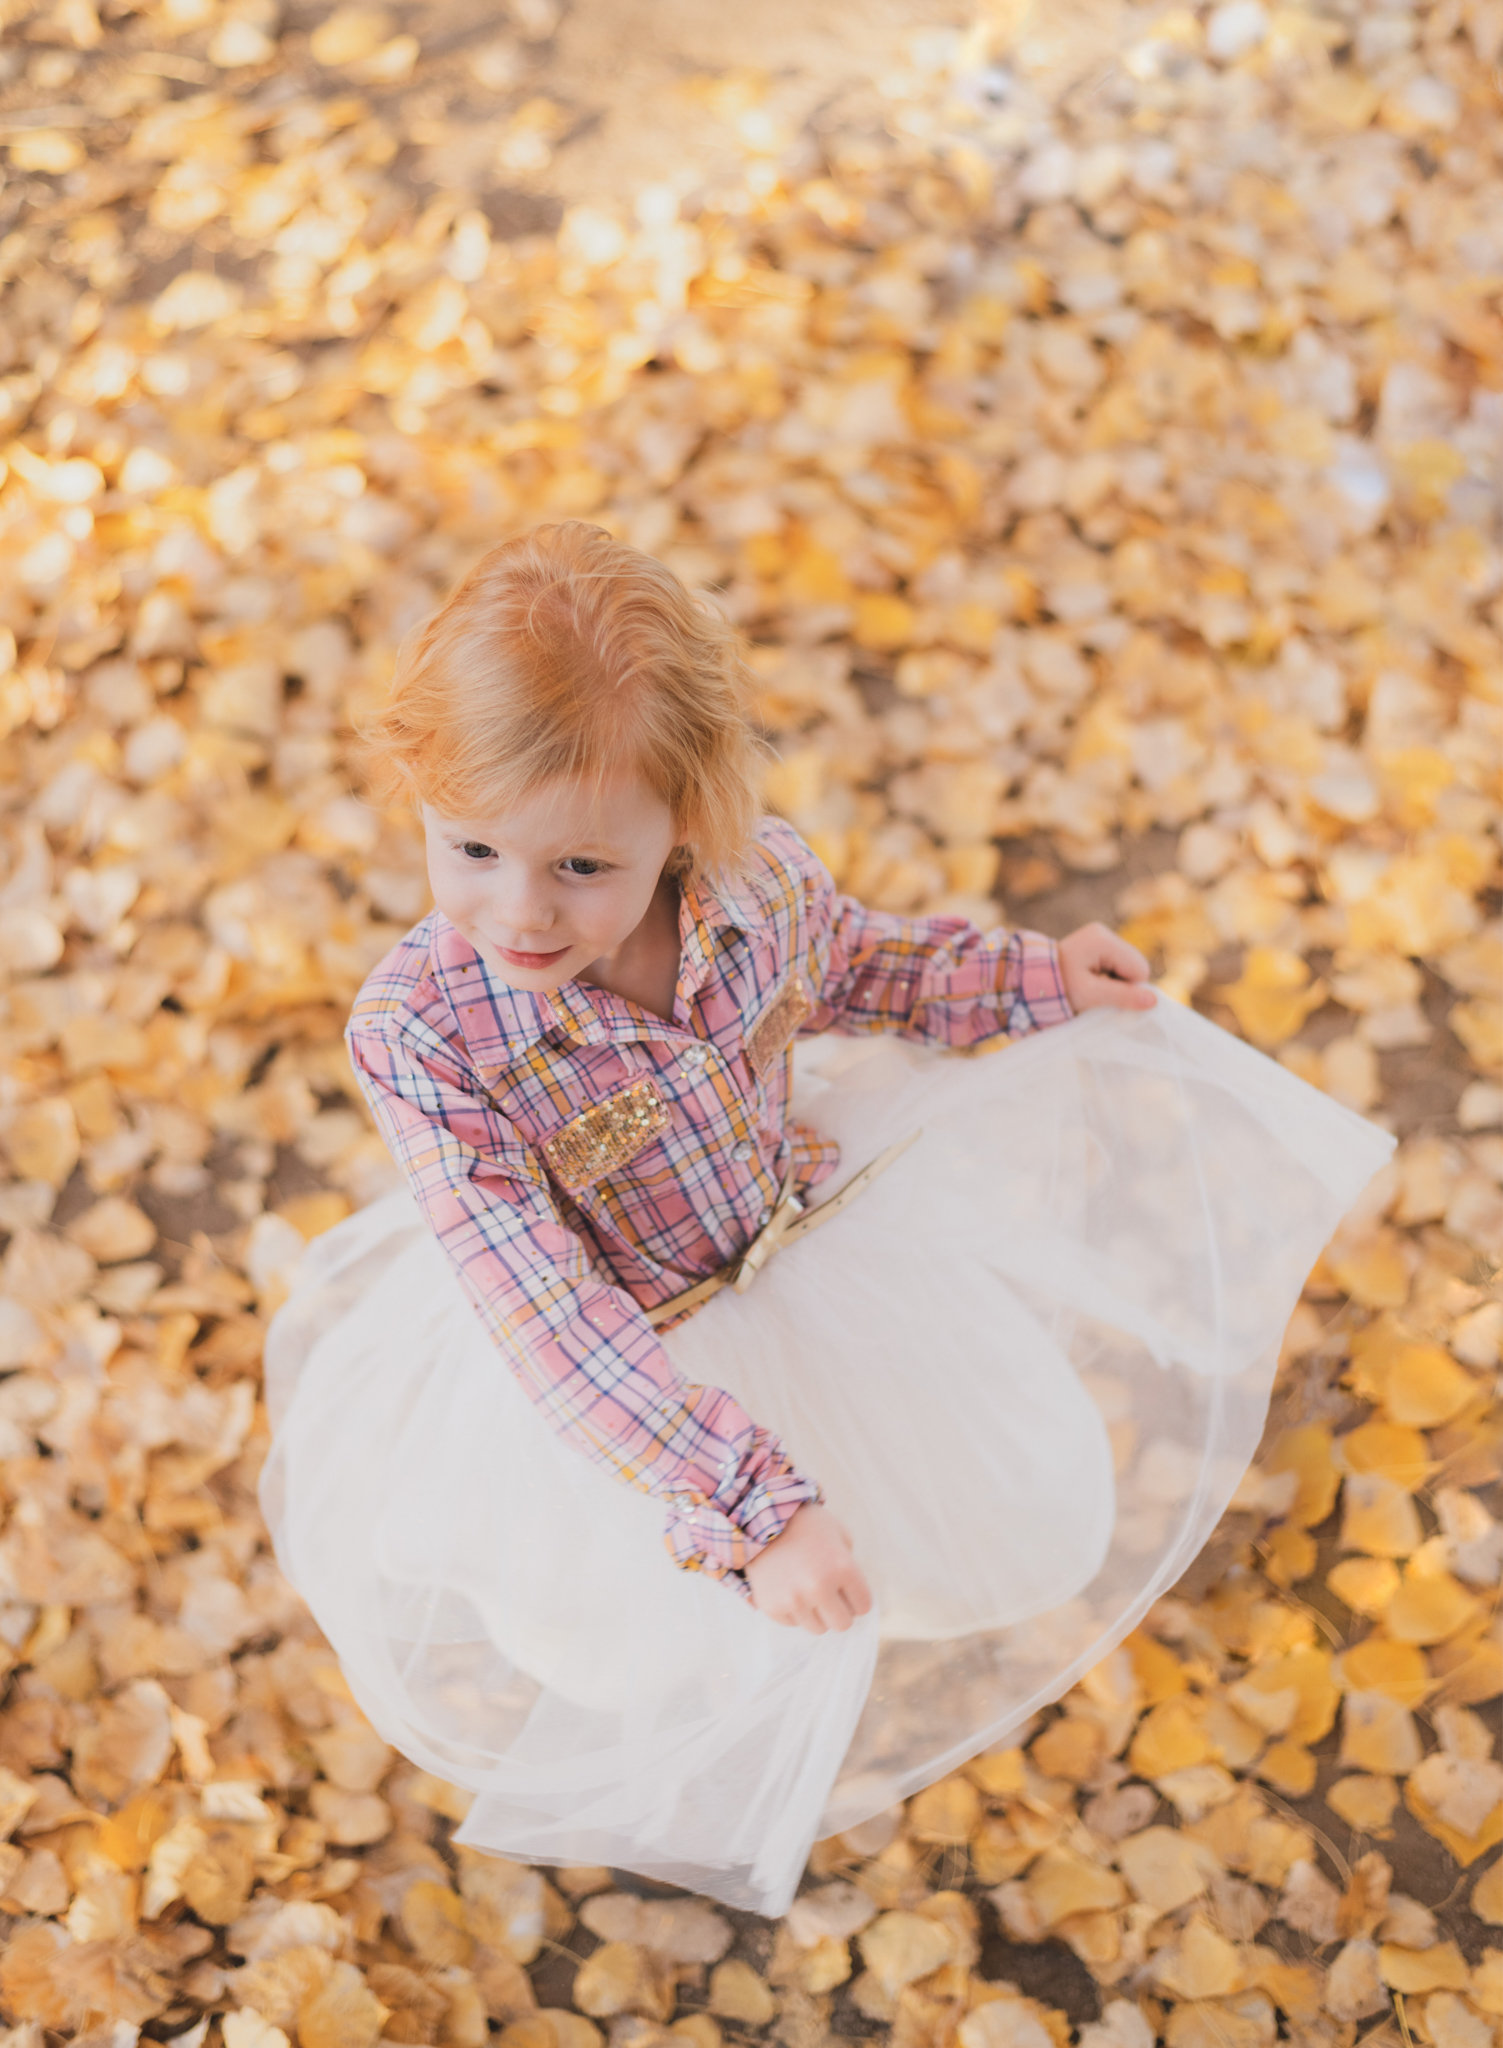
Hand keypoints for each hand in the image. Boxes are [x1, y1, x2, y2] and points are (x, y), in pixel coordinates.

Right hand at [746, 1503, 871, 1633]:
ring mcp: (795, 1600)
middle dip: (841, 1611)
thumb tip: (853, 1592)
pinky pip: (794, 1624)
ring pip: (819, 1628)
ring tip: (809, 1593)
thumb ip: (850, 1561)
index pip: (864, 1606)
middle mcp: (819, 1588)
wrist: (760, 1521)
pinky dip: (795, 1612)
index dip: (859, 1599)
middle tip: (832, 1598)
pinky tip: (790, 1590)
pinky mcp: (774, 1608)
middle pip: (843, 1624)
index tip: (850, 1593)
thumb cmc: (805, 1524)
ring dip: (818, 1614)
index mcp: (842, 1568)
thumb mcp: (838, 1532)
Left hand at [1058, 922, 1155, 1014]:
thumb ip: (1122, 996)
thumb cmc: (1057, 989)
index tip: (1106, 998)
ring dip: (1115, 980)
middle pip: (1135, 964)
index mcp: (1103, 940)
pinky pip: (1116, 962)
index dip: (1129, 988)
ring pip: (1127, 965)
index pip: (1139, 968)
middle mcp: (1103, 932)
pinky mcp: (1096, 943)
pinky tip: (1092, 980)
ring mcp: (1100, 935)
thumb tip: (1154, 1001)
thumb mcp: (1089, 995)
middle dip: (1122, 983)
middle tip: (1097, 994)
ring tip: (1092, 987)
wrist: (1029, 981)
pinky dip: (1109, 975)